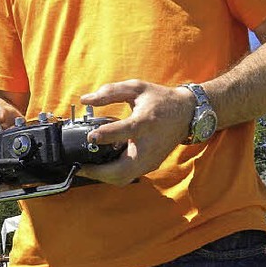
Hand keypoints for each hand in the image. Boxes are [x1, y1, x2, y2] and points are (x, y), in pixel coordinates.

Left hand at [77, 80, 192, 186]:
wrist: (186, 115)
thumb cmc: (160, 100)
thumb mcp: (136, 88)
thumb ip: (110, 92)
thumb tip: (86, 100)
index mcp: (146, 122)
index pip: (127, 131)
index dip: (107, 135)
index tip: (91, 137)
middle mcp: (149, 145)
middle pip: (123, 170)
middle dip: (98, 172)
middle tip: (80, 166)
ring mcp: (150, 159)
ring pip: (123, 178)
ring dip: (103, 176)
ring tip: (87, 167)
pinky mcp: (150, 165)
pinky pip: (128, 176)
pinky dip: (112, 174)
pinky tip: (102, 165)